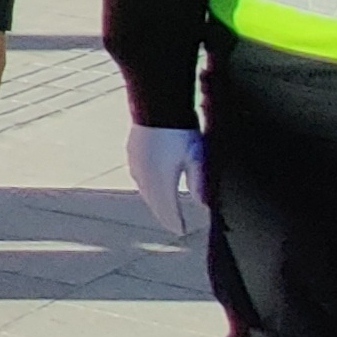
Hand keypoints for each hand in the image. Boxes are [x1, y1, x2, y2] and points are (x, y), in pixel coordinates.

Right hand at [126, 122, 203, 242]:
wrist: (155, 104)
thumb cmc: (181, 130)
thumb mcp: (197, 157)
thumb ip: (199, 182)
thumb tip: (204, 204)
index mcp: (162, 180)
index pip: (168, 209)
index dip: (176, 222)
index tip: (182, 231)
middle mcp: (145, 176)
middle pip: (155, 203)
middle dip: (164, 216)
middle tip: (172, 226)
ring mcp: (136, 164)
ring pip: (145, 191)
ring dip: (154, 202)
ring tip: (162, 210)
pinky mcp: (132, 153)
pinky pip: (139, 177)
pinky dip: (146, 187)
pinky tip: (149, 185)